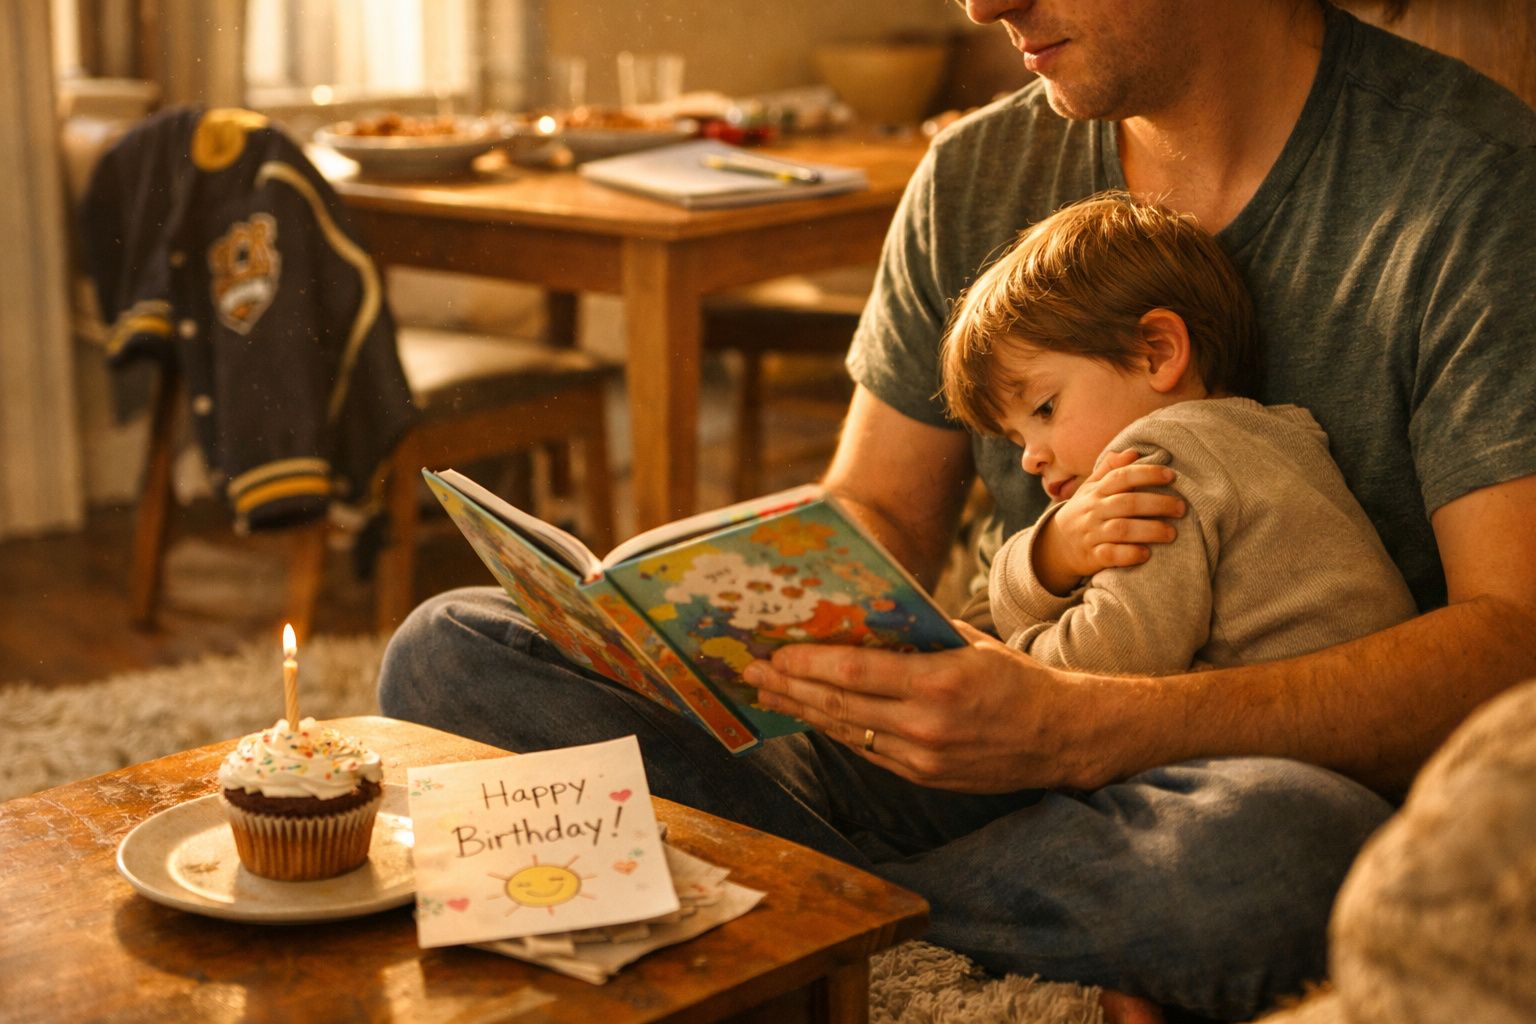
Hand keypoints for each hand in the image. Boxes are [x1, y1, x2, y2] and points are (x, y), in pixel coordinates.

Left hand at [745, 621, 1125, 791]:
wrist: (1061, 736)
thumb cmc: (1015, 678)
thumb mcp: (968, 643)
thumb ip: (915, 636)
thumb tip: (859, 619)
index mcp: (940, 681)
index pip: (855, 674)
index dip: (807, 665)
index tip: (774, 653)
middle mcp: (927, 725)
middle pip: (839, 706)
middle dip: (788, 688)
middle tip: (751, 672)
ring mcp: (923, 758)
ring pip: (847, 732)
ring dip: (802, 713)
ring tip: (767, 695)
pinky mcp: (924, 778)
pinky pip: (867, 751)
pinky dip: (836, 731)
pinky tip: (811, 717)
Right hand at [1036, 449, 1184, 594]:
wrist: (1057, 545)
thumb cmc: (1083, 512)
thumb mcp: (1090, 488)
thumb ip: (1110, 470)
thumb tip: (1133, 452)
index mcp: (1097, 491)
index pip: (1122, 477)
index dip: (1147, 474)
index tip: (1172, 476)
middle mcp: (1094, 510)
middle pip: (1127, 503)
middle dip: (1157, 504)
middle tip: (1181, 508)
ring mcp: (1092, 534)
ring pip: (1121, 529)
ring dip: (1149, 530)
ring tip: (1172, 533)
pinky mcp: (1092, 556)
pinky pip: (1110, 555)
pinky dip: (1129, 555)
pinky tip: (1146, 554)